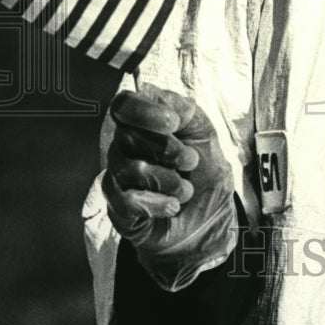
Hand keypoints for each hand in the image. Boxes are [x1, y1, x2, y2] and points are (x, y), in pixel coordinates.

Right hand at [102, 82, 237, 290]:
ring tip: (186, 190)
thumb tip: (166, 103)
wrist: (207, 222)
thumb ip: (187, 113)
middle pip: (127, 136)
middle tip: (191, 161)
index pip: (125, 104)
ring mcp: (119, 175)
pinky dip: (156, 203)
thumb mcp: (205, 137)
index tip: (172, 122)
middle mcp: (126, 145)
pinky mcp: (117, 205)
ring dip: (167, 180)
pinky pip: (126, 200)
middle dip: (167, 149)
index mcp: (145, 122)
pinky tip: (172, 206)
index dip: (143, 110)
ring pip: (128, 168)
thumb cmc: (204, 174)